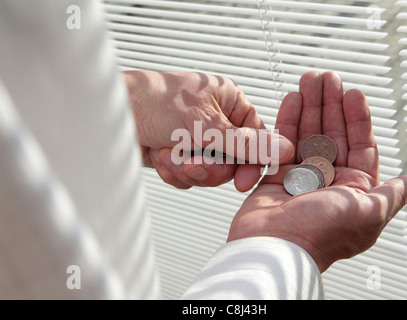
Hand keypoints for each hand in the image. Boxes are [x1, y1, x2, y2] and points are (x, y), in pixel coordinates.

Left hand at [124, 70, 293, 190]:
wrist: (112, 113)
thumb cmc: (155, 102)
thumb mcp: (206, 124)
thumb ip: (246, 143)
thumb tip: (285, 148)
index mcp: (229, 102)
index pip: (256, 137)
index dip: (251, 162)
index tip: (242, 181)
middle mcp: (216, 120)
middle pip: (233, 161)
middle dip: (208, 166)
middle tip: (190, 161)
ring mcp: (197, 139)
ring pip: (210, 171)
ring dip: (187, 168)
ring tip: (168, 155)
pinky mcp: (180, 154)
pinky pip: (189, 176)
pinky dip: (173, 171)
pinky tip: (160, 156)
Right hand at [227, 71, 406, 272]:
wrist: (275, 247)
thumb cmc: (321, 234)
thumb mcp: (368, 213)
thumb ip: (392, 193)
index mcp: (353, 189)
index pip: (360, 144)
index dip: (358, 117)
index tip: (353, 92)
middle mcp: (328, 181)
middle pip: (332, 134)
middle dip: (330, 104)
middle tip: (326, 78)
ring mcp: (301, 176)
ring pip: (307, 134)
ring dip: (309, 106)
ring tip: (308, 81)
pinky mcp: (276, 175)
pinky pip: (283, 142)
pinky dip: (287, 120)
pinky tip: (291, 100)